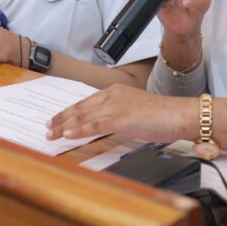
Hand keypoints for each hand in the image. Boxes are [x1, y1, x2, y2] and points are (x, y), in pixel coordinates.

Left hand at [46, 85, 192, 141]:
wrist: (179, 114)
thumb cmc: (162, 115)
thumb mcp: (134, 112)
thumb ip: (117, 115)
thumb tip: (103, 126)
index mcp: (115, 91)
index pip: (85, 102)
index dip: (68, 112)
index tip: (56, 120)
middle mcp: (113, 95)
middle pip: (80, 108)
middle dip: (61, 119)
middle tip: (47, 128)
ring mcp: (116, 106)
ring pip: (84, 116)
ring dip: (65, 126)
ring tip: (51, 134)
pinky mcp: (122, 118)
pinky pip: (95, 125)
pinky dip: (80, 130)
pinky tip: (68, 134)